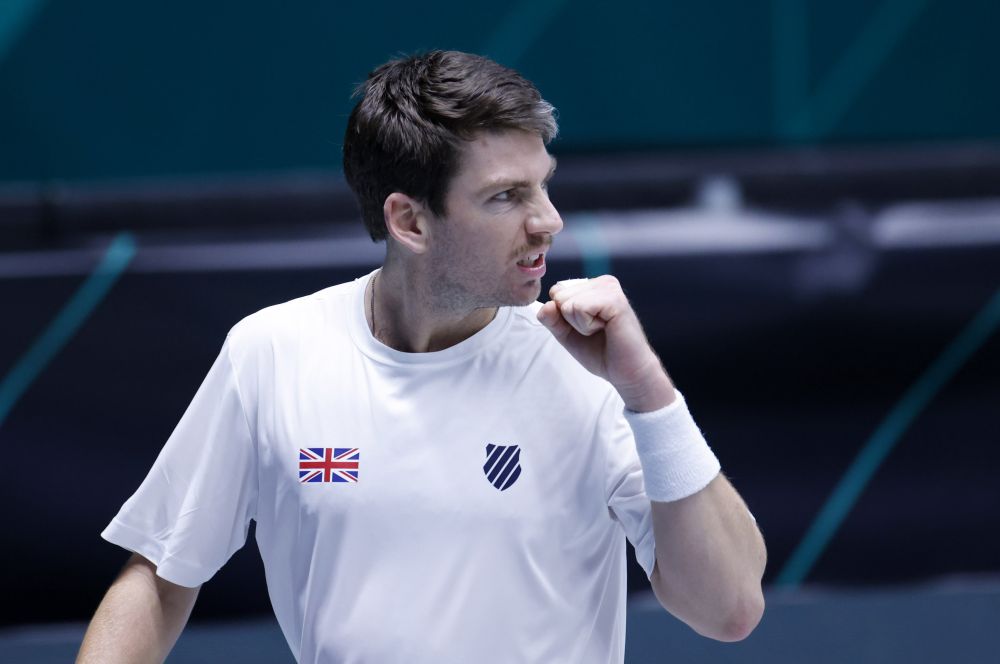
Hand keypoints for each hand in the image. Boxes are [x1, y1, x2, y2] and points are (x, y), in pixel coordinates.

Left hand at [536, 276, 675, 411]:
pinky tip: (606, 328)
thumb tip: (547, 304)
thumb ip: (551, 319)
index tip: (587, 327)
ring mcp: (610, 288)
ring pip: (567, 302)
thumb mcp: (567, 334)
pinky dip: (586, 326)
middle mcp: (603, 282)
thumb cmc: (601, 352)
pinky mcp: (614, 299)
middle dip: (571, 320)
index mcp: (594, 286)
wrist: (626, 372)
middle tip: (596, 331)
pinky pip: (579, 308)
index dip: (564, 317)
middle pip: (559, 295)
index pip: (556, 292)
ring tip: (602, 330)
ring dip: (579, 324)